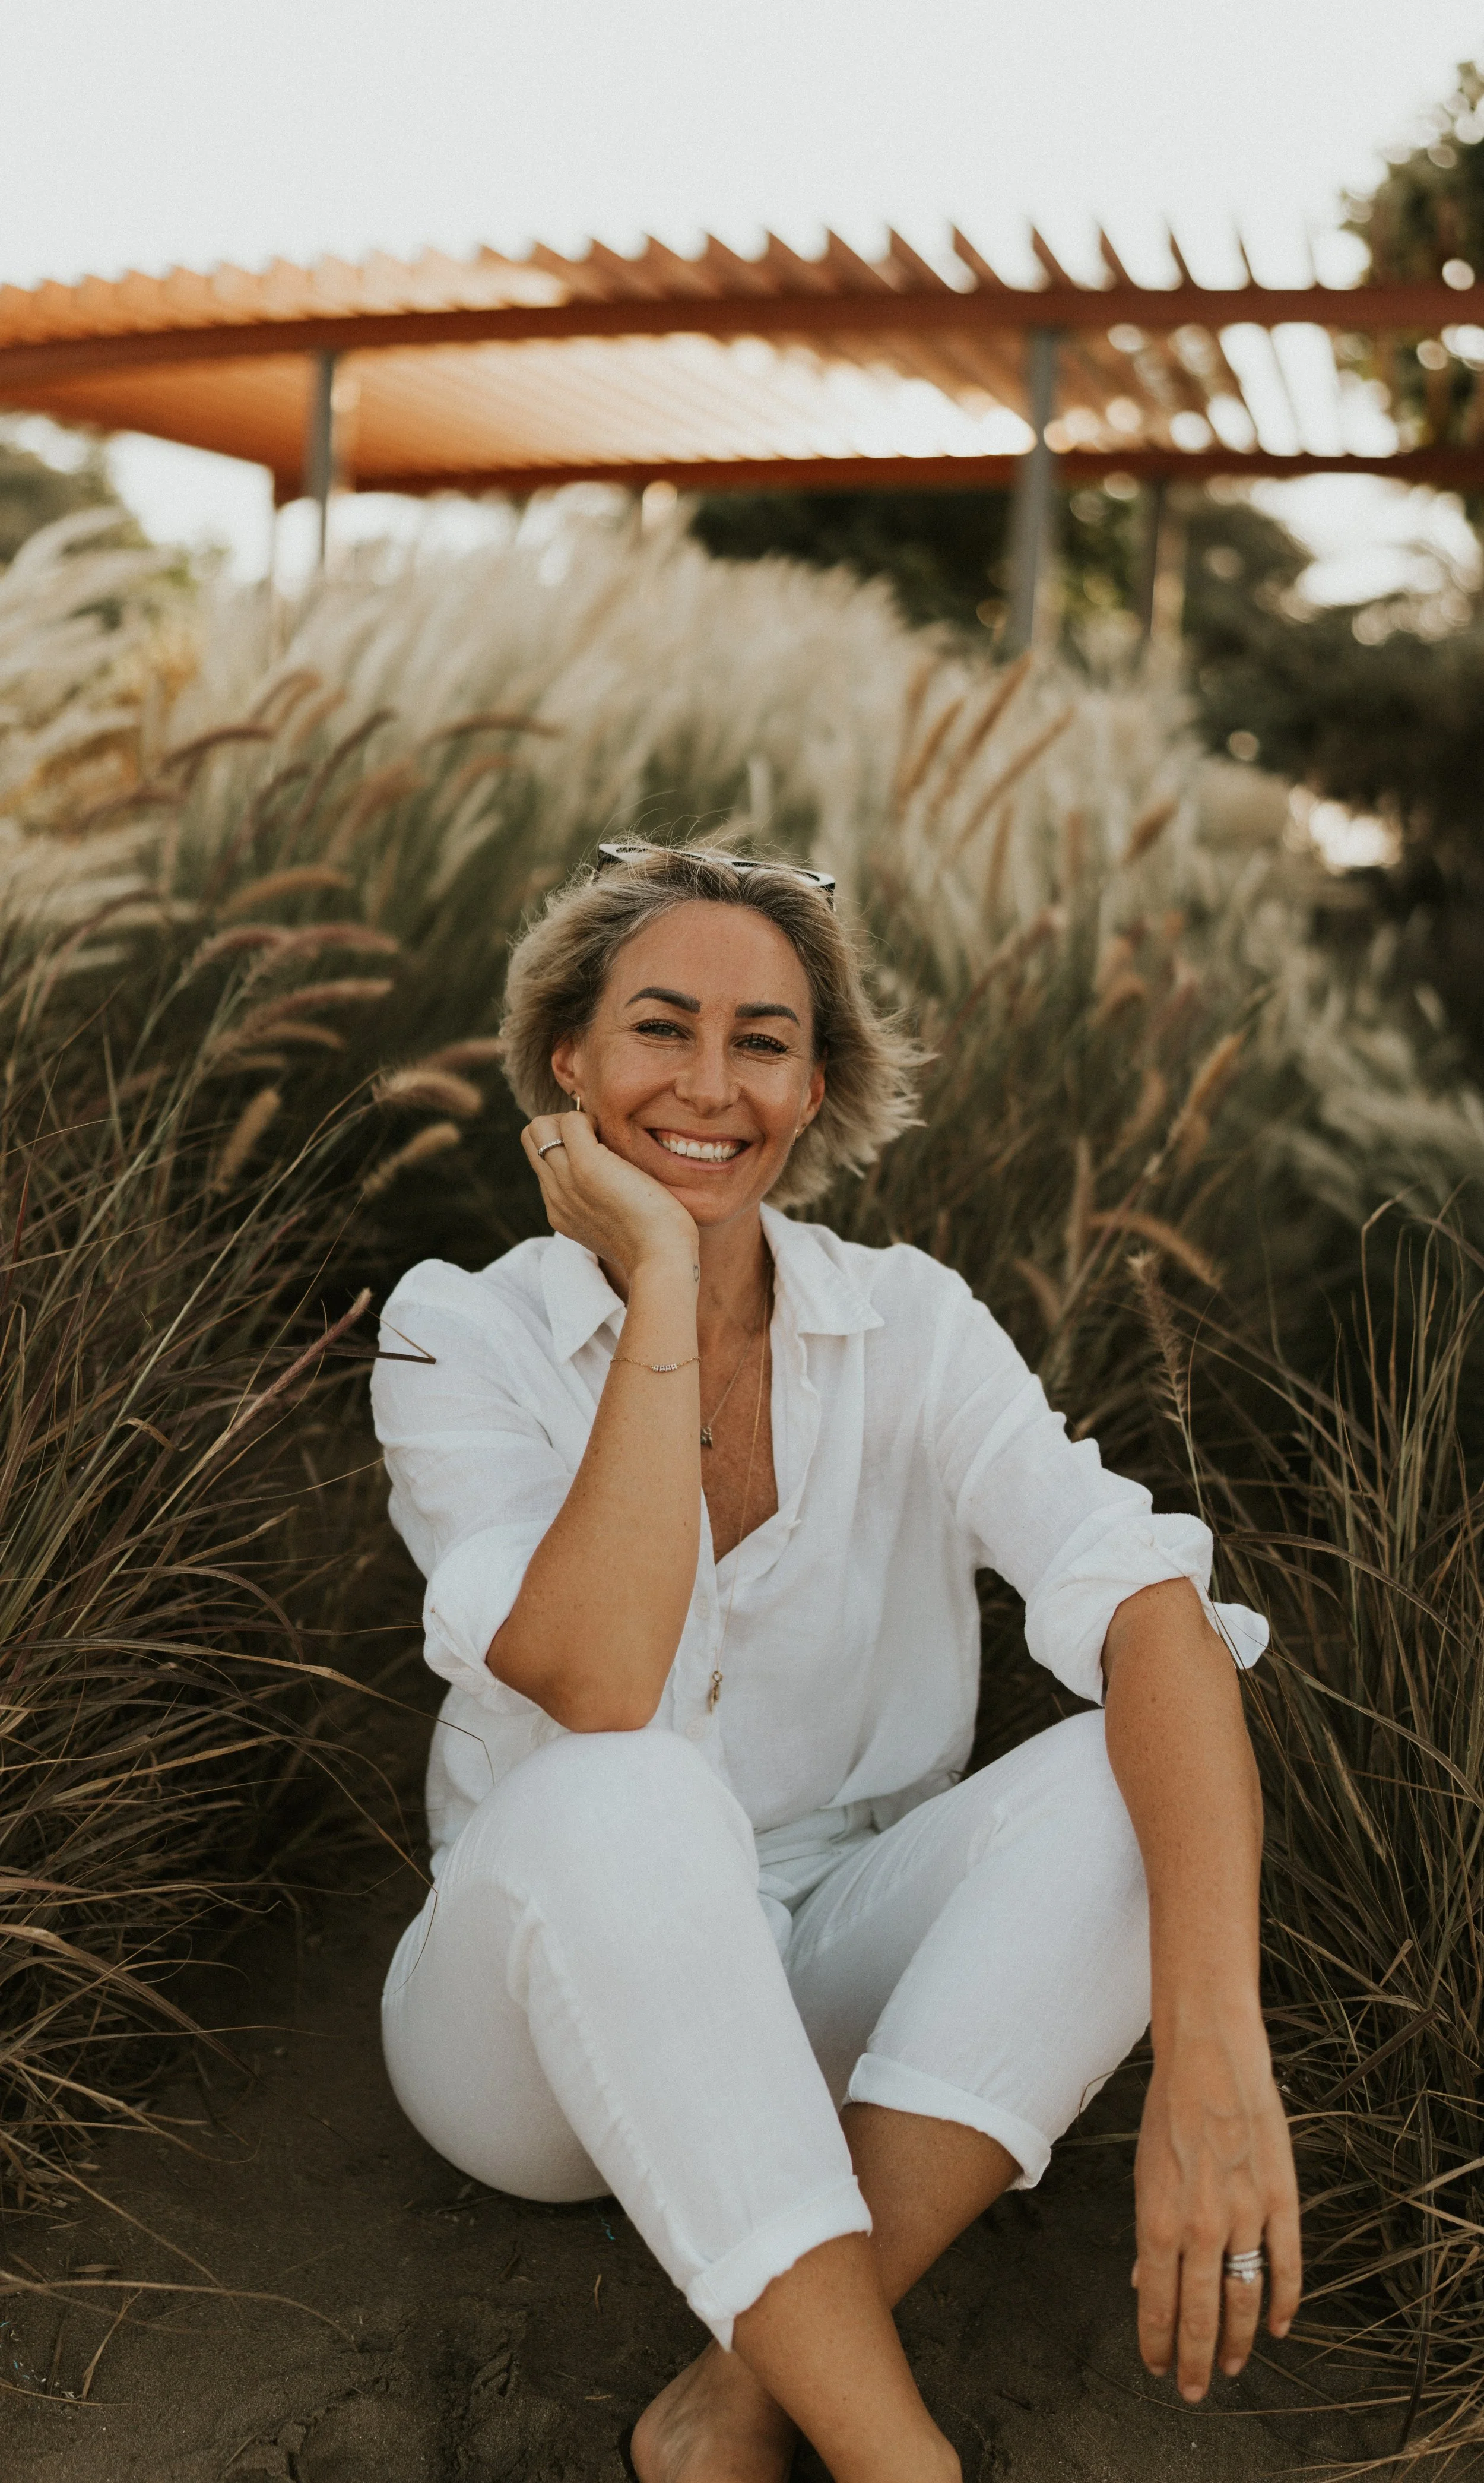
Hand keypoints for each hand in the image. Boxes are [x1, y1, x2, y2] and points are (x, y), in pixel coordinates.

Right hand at [521, 1108, 696, 1281]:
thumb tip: (618, 1182)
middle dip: (560, 1125)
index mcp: (561, 1210)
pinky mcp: (586, 1167)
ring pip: (539, 1127)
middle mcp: (556, 1195)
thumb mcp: (616, 1225)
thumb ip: (603, 1205)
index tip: (597, 1149)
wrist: (661, 1260)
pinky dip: (590, 1118)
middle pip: (532, 1139)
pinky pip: (571, 1121)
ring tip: (603, 1135)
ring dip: (573, 1120)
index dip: (564, 1144)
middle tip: (596, 1135)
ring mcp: (567, 1180)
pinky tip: (614, 1136)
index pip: (542, 1161)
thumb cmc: (655, 1243)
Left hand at [1132, 2017, 1301, 2400]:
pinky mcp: (1280, 2199)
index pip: (1158, 2305)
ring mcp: (1244, 2215)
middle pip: (1200, 2316)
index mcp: (1158, 2220)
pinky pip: (1286, 2266)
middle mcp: (1200, 2227)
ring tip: (1229, 2367)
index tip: (1158, 2368)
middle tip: (1192, 2390)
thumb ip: (1150, 2233)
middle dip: (1194, 2361)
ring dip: (1236, 2343)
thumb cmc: (1166, 2110)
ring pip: (1244, 2300)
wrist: (1207, 2057)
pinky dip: (1284, 2303)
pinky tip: (1276, 2327)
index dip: (1157, 2344)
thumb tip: (1146, 2282)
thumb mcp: (1143, 2172)